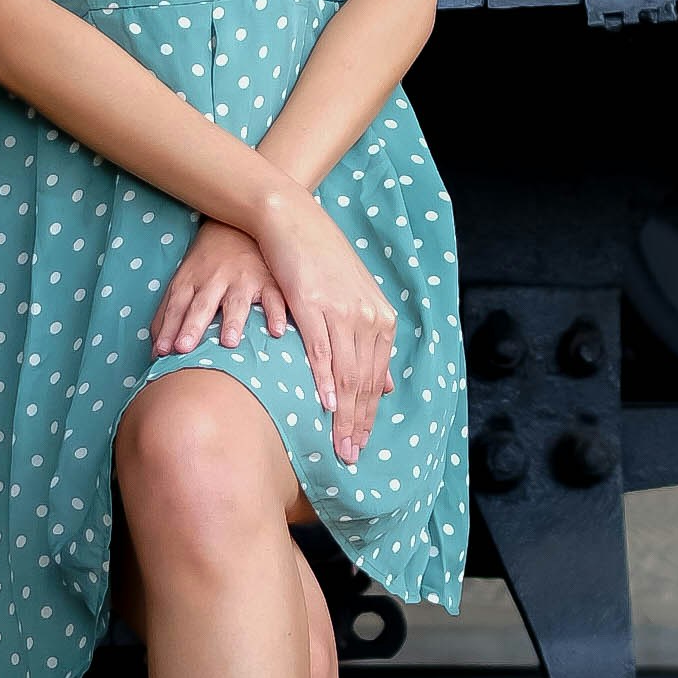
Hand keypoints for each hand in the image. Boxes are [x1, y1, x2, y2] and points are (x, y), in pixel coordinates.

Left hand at [151, 221, 290, 358]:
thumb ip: (168, 313)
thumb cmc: (206, 262)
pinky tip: (276, 331)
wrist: (239, 223)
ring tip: (229, 343)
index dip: (169, 327)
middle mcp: (214, 279)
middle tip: (184, 348)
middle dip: (193, 326)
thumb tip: (157, 351)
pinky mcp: (268, 280)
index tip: (163, 351)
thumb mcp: (184, 280)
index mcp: (191, 279)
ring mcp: (242, 279)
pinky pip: (273, 298)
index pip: (177, 306)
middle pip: (202, 305)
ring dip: (232, 321)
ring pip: (236, 301)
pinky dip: (276, 313)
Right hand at [251, 186, 397, 470]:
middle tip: (348, 458)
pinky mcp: (314, 303)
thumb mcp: (351, 302)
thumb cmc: (318, 263)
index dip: (367, 417)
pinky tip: (324, 404)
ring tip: (336, 445)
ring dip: (343, 414)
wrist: (291, 219)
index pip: (375, 380)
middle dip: (357, 425)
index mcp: (380, 320)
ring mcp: (343, 310)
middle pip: (364, 383)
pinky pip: (321, 349)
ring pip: (347, 373)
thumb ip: (368, 344)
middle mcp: (368, 317)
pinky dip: (324, 380)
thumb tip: (386, 385)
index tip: (358, 448)